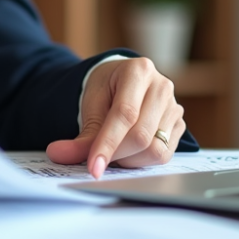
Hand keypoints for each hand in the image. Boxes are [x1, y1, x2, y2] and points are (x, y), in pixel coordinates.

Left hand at [44, 57, 185, 178]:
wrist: (121, 81)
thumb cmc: (105, 89)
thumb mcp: (89, 104)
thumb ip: (80, 135)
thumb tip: (58, 155)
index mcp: (138, 70)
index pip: (124, 115)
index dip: (107, 144)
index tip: (93, 168)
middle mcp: (162, 86)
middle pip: (141, 135)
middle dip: (116, 154)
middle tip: (98, 158)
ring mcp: (174, 106)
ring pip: (155, 150)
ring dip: (129, 160)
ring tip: (114, 149)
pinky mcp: (179, 125)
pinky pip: (163, 155)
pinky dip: (141, 160)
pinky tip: (129, 150)